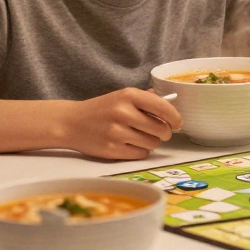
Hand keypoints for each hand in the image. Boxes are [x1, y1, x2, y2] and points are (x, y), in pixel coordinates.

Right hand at [61, 88, 183, 159]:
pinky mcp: (111, 150)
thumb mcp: (122, 96)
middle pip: (161, 129)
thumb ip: (146, 99)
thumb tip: (171, 104)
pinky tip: (131, 144)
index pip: (163, 108)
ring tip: (141, 136)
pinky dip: (140, 151)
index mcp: (128, 95)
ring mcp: (116, 132)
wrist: (71, 122)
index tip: (178, 124)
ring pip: (152, 143)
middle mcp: (123, 112)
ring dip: (152, 142)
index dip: (175, 118)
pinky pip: (140, 154)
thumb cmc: (102, 109)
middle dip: (164, 132)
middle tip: (160, 132)